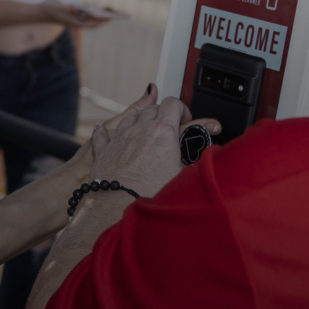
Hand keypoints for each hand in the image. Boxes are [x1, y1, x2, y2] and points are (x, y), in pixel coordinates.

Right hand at [39, 0, 109, 29]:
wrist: (42, 10)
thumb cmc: (51, 8)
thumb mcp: (60, 7)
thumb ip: (68, 9)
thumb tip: (77, 9)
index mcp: (75, 23)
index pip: (92, 23)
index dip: (101, 20)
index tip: (110, 17)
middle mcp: (77, 23)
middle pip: (94, 23)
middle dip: (105, 19)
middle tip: (117, 14)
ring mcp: (76, 20)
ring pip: (92, 20)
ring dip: (101, 16)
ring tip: (111, 11)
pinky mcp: (76, 16)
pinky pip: (88, 16)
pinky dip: (95, 13)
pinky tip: (101, 8)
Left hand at [85, 96, 219, 200]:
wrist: (118, 204)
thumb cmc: (149, 192)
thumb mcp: (182, 174)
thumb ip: (193, 159)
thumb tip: (207, 158)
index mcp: (163, 131)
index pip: (173, 104)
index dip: (182, 109)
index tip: (185, 119)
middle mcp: (140, 129)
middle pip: (153, 108)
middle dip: (163, 113)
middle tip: (170, 127)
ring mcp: (121, 137)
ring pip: (131, 117)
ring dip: (140, 119)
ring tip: (145, 130)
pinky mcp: (105, 149)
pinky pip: (103, 133)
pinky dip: (104, 131)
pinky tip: (101, 129)